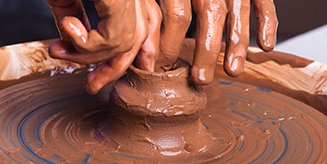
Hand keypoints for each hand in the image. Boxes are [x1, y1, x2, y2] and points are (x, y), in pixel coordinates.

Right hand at [47, 0, 161, 93]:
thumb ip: (76, 20)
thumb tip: (75, 43)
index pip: (144, 26)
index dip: (138, 52)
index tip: (117, 72)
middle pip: (136, 41)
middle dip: (113, 69)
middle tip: (91, 86)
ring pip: (125, 44)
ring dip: (89, 57)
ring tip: (58, 52)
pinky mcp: (120, 0)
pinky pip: (113, 38)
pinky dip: (87, 44)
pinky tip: (66, 27)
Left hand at [156, 0, 277, 83]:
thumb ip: (152, 4)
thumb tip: (146, 42)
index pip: (177, 15)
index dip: (170, 44)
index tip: (164, 66)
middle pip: (210, 16)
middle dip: (206, 51)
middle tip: (201, 79)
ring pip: (237, 12)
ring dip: (237, 44)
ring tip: (233, 71)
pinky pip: (263, 2)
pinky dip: (268, 22)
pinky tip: (266, 45)